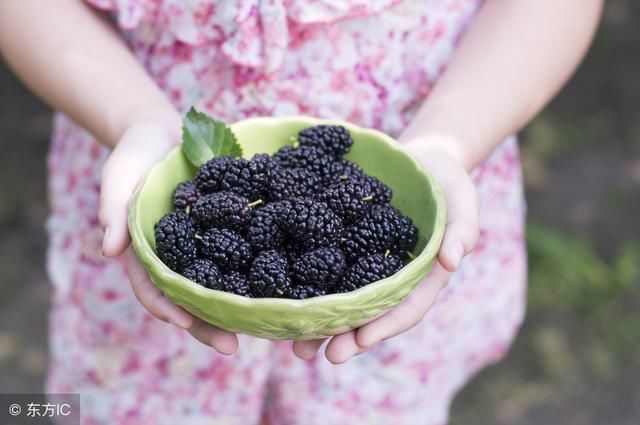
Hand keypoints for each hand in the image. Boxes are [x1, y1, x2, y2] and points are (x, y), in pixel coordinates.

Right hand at [99, 120, 238, 354]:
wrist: (166, 134)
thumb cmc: (135, 155)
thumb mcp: (119, 175)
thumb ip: (113, 208)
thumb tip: (108, 250)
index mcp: (146, 252)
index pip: (151, 288)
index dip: (165, 307)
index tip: (184, 322)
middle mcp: (176, 257)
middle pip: (190, 298)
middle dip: (207, 324)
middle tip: (231, 346)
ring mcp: (202, 246)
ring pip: (218, 285)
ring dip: (235, 308)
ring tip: (260, 328)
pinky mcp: (226, 231)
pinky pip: (241, 254)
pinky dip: (256, 271)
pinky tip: (278, 284)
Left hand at [293, 142, 478, 362]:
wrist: (421, 159)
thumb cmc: (448, 182)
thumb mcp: (463, 200)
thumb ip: (463, 229)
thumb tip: (452, 261)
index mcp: (422, 277)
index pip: (405, 309)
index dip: (384, 326)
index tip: (361, 341)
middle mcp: (392, 278)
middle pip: (370, 314)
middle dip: (348, 337)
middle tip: (324, 356)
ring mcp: (368, 264)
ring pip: (345, 300)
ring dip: (322, 325)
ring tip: (296, 346)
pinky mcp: (347, 246)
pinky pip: (327, 269)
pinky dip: (307, 286)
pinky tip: (285, 300)